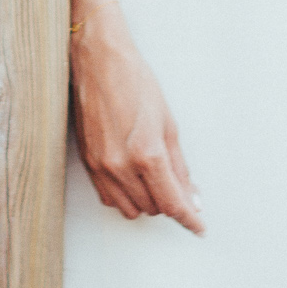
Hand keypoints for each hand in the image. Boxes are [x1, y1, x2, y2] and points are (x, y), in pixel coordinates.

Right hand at [70, 2, 204, 236]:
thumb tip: (192, 196)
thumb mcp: (168, 122)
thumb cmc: (135, 81)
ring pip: (131, 209)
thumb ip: (180, 166)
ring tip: (153, 177)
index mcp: (147, 154)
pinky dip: (125, 196)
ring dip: (147, 201)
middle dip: (169, 201)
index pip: (173, 204)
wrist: (99, 60)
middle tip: (176, 183)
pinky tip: (133, 177)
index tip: (199, 227)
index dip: (189, 219)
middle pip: (153, 209)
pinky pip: (109, 198)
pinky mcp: (88, 163)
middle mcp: (121, 166)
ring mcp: (101, 167)